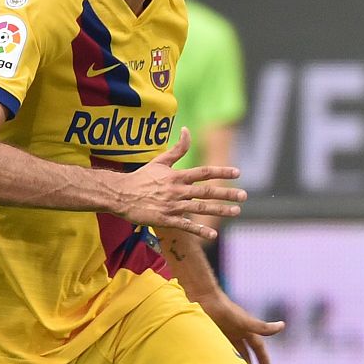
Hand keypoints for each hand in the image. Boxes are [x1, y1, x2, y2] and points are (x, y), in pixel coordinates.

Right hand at [109, 128, 246, 239]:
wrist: (120, 195)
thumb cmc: (141, 177)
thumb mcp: (159, 161)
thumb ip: (177, 149)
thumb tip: (187, 130)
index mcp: (176, 176)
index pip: (204, 172)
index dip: (221, 172)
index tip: (237, 172)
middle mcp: (177, 190)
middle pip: (206, 191)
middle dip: (227, 193)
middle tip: (244, 196)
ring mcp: (172, 206)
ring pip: (200, 208)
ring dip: (220, 210)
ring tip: (236, 211)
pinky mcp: (165, 219)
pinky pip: (186, 225)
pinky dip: (200, 229)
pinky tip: (213, 233)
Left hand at [193, 290, 283, 363]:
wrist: (203, 298)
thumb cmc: (225, 310)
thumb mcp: (245, 322)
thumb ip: (262, 327)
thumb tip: (283, 326)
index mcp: (246, 329)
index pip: (257, 346)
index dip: (262, 357)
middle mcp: (235, 332)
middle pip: (244, 351)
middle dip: (248, 363)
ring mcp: (222, 333)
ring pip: (231, 352)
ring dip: (234, 362)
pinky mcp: (210, 334)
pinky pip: (217, 349)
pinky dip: (219, 358)